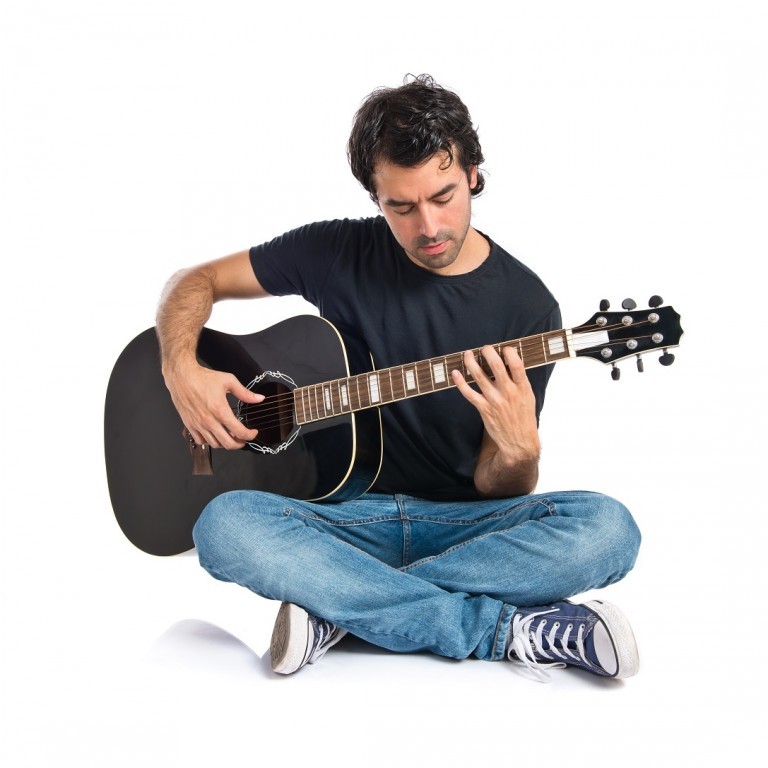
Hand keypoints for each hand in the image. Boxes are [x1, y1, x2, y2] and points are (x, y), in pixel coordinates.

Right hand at [163, 361, 262, 448]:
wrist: (182, 377)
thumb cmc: (203, 378)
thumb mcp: (228, 381)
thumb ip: (245, 393)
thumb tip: (259, 398)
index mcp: (220, 411)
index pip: (239, 432)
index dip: (250, 435)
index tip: (253, 432)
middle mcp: (209, 421)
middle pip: (228, 444)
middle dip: (240, 444)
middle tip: (244, 439)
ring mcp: (198, 425)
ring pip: (215, 445)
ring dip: (226, 444)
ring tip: (231, 436)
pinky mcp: (190, 425)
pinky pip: (201, 441)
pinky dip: (210, 442)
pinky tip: (215, 434)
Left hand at [451, 345, 539, 466]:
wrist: (519, 442)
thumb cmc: (524, 417)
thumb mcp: (528, 397)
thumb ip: (520, 381)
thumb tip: (511, 362)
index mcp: (522, 388)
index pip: (517, 364)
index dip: (509, 352)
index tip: (505, 348)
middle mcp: (508, 392)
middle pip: (496, 366)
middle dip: (488, 352)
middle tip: (484, 348)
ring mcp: (494, 400)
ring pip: (479, 376)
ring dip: (471, 362)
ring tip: (467, 354)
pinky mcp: (483, 408)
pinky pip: (468, 393)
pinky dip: (460, 382)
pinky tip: (455, 373)